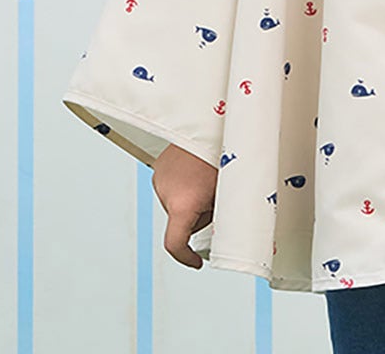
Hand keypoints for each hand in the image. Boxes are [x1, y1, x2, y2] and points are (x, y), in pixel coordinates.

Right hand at [151, 142, 218, 268]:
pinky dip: (183, 186)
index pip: (175, 244)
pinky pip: (171, 187)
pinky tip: (196, 170)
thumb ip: (218, 215)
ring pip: (175, 204)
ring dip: (189, 199)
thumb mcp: (225, 191)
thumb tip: (221, 230)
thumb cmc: (222, 154)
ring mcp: (159, 179)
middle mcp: (165, 193)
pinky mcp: (159, 167)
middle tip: (214, 195)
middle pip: (179, 221)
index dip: (186, 257)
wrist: (211, 124)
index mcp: (181, 204)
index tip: (196, 261)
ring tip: (206, 176)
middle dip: (196, 216)